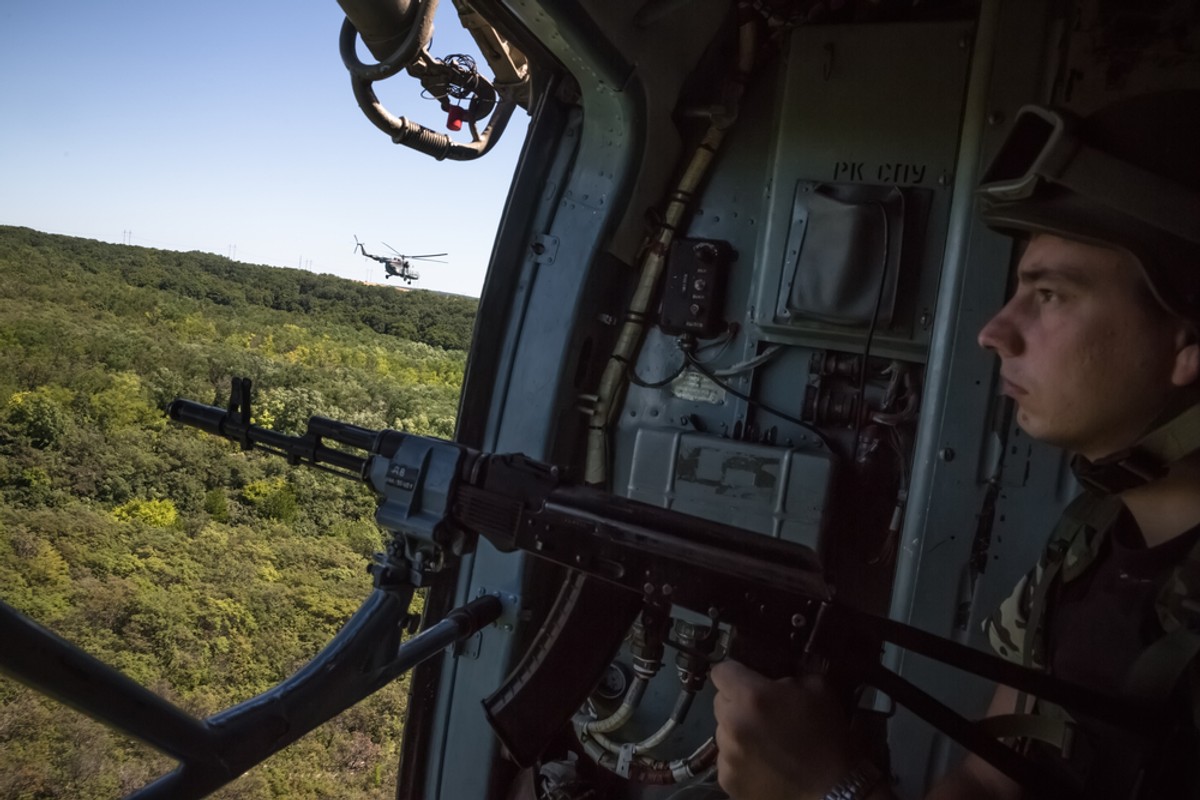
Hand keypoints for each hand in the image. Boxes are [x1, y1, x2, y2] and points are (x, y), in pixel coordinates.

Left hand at [710, 660, 853, 799]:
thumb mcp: (818, 688)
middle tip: (762, 714)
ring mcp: (726, 755)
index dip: (735, 674)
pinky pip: (727, 760)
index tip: (748, 681)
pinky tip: (763, 765)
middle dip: (737, 704)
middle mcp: (731, 723)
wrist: (832, 790)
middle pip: (720, 702)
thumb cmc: (827, 736)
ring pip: (722, 732)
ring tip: (765, 743)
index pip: (721, 671)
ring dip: (738, 732)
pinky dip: (740, 760)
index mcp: (751, 697)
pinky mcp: (728, 780)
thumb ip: (787, 676)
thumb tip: (773, 679)